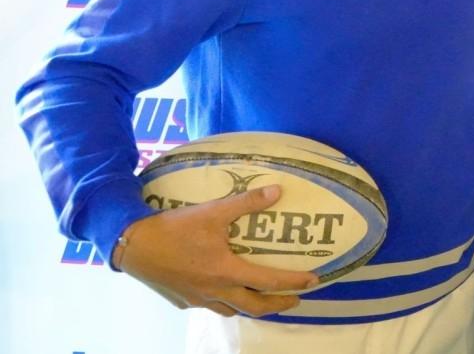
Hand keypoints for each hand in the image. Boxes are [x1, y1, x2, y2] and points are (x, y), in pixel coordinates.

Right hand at [113, 185, 318, 316]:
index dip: (293, 283)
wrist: (132, 245)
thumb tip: (278, 191)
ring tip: (263, 300)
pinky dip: (224, 303)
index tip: (313, 281)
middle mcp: (214, 291)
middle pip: (254, 307)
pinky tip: (224, 293)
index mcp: (226, 272)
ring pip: (231, 310)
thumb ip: (246, 202)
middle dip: (278, 304)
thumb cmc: (174, 228)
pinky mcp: (181, 300)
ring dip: (252, 307)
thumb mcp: (213, 211)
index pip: (269, 282)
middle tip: (296, 299)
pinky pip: (209, 306)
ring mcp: (196, 299)